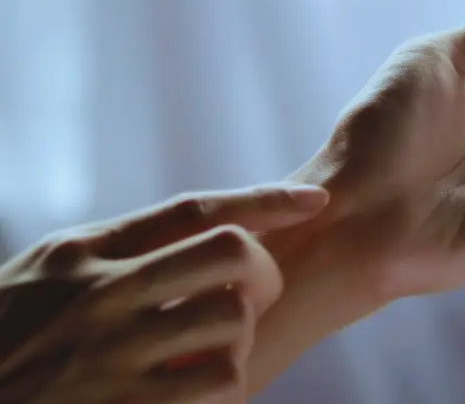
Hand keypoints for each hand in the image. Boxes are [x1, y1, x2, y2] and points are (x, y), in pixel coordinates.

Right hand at [0, 184, 327, 403]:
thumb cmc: (8, 341)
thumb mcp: (42, 278)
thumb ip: (111, 251)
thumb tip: (193, 229)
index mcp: (83, 252)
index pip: (194, 210)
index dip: (263, 200)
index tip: (313, 200)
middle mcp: (103, 293)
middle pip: (230, 251)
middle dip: (264, 269)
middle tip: (257, 294)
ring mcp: (114, 353)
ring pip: (233, 317)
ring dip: (241, 337)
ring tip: (215, 353)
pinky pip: (221, 381)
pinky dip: (227, 386)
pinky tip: (202, 391)